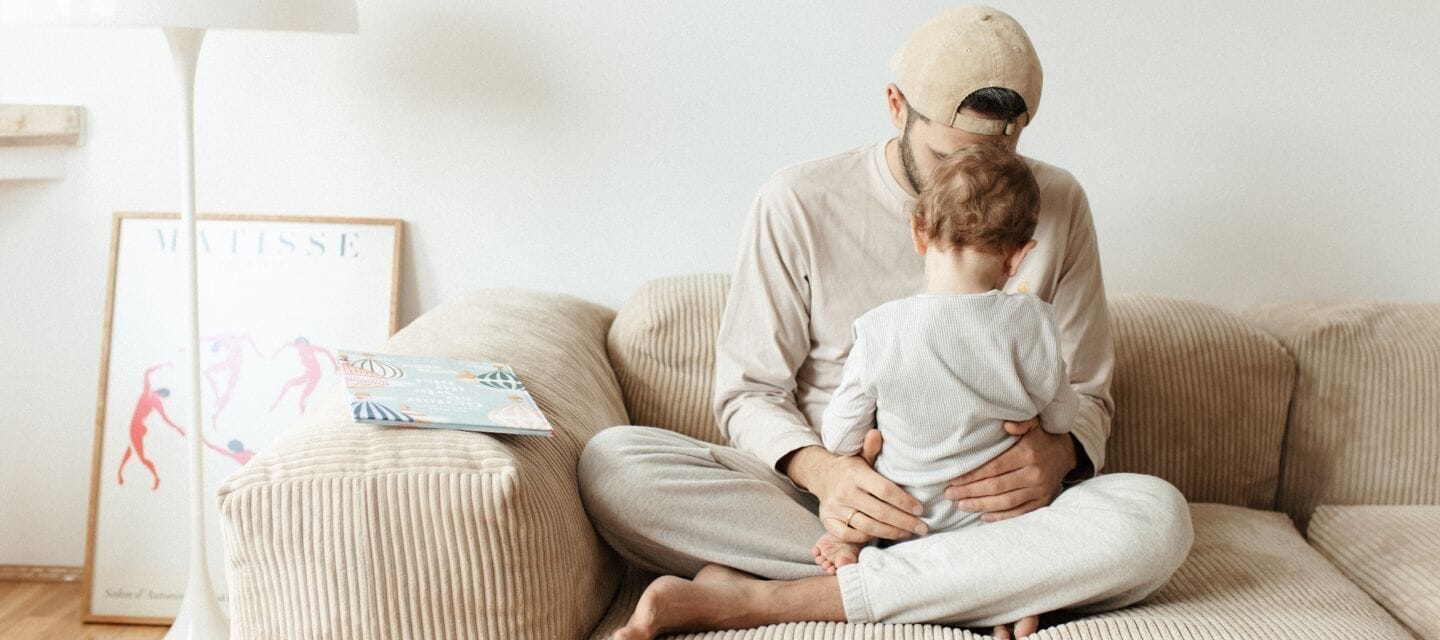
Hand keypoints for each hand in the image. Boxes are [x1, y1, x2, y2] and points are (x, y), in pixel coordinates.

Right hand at [788, 437, 926, 545]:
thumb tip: (877, 433)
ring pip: (867, 526)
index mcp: (855, 474)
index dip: (904, 502)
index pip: (884, 491)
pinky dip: (866, 538)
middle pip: (879, 512)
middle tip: (922, 528)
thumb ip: (871, 448)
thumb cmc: (850, 467)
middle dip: (904, 522)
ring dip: (891, 532)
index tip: (920, 509)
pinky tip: (882, 535)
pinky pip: (849, 536)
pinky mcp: (827, 520)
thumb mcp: (860, 455)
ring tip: (908, 533)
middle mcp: (844, 492)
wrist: (821, 475)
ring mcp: (835, 508)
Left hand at [943, 417, 1075, 521]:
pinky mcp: (1042, 502)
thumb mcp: (1032, 425)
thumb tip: (1006, 424)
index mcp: (1027, 454)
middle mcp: (1033, 474)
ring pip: (1006, 502)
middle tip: (951, 495)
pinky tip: (984, 517)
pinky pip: (1019, 512)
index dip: (972, 475)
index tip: (954, 480)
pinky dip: (1001, 516)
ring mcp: (1039, 490)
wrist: (1066, 454)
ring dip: (981, 505)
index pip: (994, 467)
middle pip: (996, 486)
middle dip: (971, 492)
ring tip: (962, 505)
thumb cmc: (1040, 439)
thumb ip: (1020, 422)